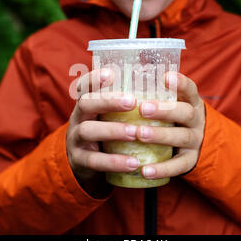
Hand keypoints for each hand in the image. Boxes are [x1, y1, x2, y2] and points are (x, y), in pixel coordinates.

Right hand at [66, 68, 140, 196]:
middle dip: (108, 101)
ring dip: (113, 130)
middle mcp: (78, 118)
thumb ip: (127, 104)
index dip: (94, 78)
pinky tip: (134, 163)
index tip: (110, 73)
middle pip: (85, 103)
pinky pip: (95, 161)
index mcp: (87, 103)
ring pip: (88, 131)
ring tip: (135, 133)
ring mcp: (76, 140)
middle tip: (132, 102)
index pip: (84, 85)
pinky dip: (115, 161)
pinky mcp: (80, 161)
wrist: (88, 168)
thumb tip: (164, 82)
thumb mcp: (110, 117)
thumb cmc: (108, 134)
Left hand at [135, 72, 205, 179]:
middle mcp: (195, 120)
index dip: (180, 83)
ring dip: (160, 135)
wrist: (191, 143)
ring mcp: (195, 140)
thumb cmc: (169, 117)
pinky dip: (162, 169)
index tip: (166, 77)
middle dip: (164, 110)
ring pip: (181, 137)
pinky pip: (178, 166)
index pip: (190, 89)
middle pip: (185, 113)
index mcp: (190, 101)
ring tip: (140, 134)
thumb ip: (149, 90)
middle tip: (142, 109)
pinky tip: (145, 171)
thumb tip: (112, 73)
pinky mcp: (190, 160)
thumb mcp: (167, 102)